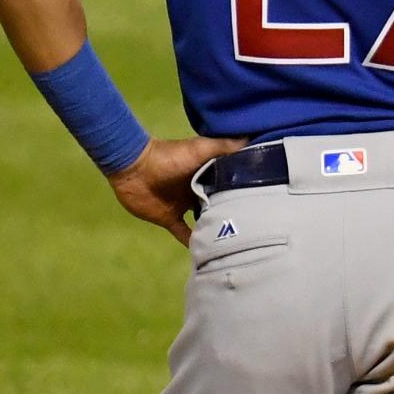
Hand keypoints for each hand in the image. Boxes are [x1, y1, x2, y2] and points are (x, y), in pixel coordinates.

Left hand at [110, 135, 244, 242]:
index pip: (229, 184)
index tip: (260, 202)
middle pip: (218, 204)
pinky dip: (192, 242)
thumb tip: (254, 141)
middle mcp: (197, 190)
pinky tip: (207, 252)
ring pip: (203, 220)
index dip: (243, 191)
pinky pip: (184, 233)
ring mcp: (183, 205)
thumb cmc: (169, 156)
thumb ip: (224, 146)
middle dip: (231, 213)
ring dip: (214, 228)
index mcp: (206, 173)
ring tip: (234, 241)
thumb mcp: (200, 148)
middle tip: (252, 227)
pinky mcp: (169, 218)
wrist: (134, 168)